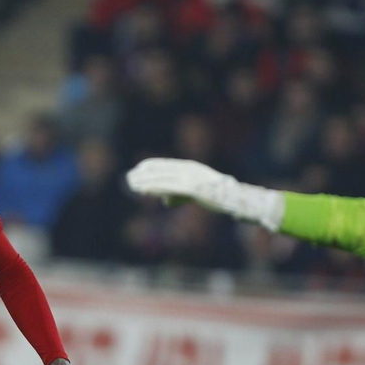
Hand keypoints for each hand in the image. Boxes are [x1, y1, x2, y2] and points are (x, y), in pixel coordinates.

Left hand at [126, 157, 285, 230]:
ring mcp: (191, 178)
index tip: (138, 169)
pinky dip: (156, 187)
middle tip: (129, 177)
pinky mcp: (192, 188)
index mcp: (191, 167)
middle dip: (145, 174)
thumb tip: (164, 200)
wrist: (235, 199)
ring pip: (163, 178)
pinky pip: (170, 187)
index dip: (151, 166)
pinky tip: (144, 190)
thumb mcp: (195, 194)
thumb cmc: (217, 197)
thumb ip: (178, 195)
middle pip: (162, 170)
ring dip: (147, 181)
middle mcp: (190, 169)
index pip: (167, 164)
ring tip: (132, 184)